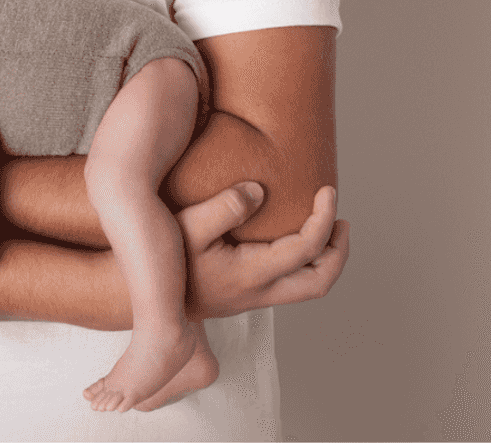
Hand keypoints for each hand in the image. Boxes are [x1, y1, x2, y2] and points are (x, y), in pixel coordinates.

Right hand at [178, 183, 348, 319]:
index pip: (307, 248)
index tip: (328, 190)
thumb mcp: (187, 225)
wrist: (148, 301)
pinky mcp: (246, 297)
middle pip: (320, 283)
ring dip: (326, 260)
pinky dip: (307, 264)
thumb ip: (224, 207)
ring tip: (328, 229)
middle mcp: (258, 292)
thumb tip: (260, 190)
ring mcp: (254, 299)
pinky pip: (291, 285)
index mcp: (250, 274)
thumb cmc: (164, 260)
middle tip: (342, 221)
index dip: (325, 217)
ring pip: (308, 288)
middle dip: (339, 252)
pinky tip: (295, 241)